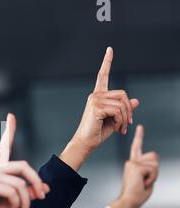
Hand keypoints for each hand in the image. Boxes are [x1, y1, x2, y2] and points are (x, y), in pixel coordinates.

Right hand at [0, 114, 49, 207]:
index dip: (8, 131)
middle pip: (23, 166)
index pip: (4, 147)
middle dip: (37, 181)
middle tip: (42, 197)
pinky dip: (18, 204)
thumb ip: (27, 193)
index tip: (11, 116)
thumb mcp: (15, 202)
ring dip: (27, 201)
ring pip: (20, 183)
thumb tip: (44, 189)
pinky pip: (13, 191)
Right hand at [62, 47, 139, 170]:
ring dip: (126, 118)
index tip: (109, 49)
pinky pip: (118, 110)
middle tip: (128, 124)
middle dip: (129, 110)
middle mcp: (95, 95)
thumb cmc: (98, 132)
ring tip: (121, 128)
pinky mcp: (96, 108)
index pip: (103, 75)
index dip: (107, 62)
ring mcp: (95, 100)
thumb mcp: (115, 119)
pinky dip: (121, 121)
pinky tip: (117, 128)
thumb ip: (124, 109)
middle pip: (123, 94)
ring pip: (122, 103)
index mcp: (98, 95)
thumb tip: (136, 100)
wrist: (86, 143)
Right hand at [111, 125, 159, 207]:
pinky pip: (152, 170)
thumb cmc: (137, 194)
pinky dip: (152, 178)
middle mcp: (131, 161)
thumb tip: (153, 159)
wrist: (129, 200)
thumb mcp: (146, 178)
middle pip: (154, 156)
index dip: (139, 136)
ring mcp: (132, 163)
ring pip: (154, 163)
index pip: (137, 147)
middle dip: (155, 168)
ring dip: (154, 175)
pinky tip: (143, 183)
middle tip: (146, 180)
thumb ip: (149, 168)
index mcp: (133, 164)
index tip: (140, 127)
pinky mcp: (135, 166)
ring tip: (144, 182)